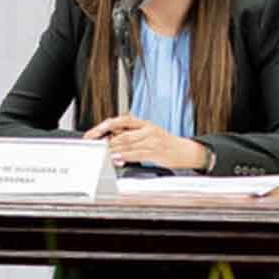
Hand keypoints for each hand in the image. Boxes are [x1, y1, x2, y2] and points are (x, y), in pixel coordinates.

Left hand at [82, 114, 204, 169]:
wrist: (186, 151)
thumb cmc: (166, 145)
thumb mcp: (149, 135)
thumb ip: (132, 136)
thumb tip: (112, 140)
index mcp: (145, 123)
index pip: (121, 120)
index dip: (104, 126)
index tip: (92, 134)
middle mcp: (148, 129)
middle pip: (122, 133)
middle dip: (105, 140)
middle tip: (93, 146)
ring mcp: (152, 139)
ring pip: (128, 143)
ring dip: (112, 148)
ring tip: (101, 152)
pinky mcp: (156, 151)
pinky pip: (137, 153)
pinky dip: (125, 155)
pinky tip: (116, 158)